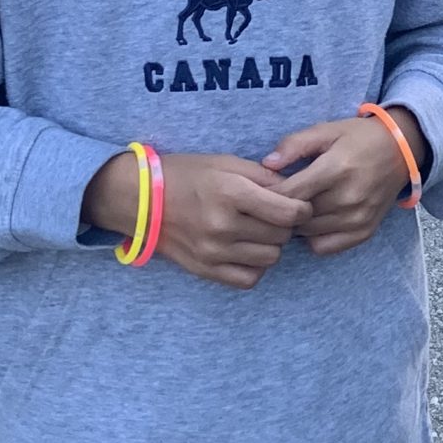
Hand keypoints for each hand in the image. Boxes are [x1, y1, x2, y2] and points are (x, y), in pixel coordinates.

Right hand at [82, 147, 308, 289]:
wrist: (141, 199)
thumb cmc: (186, 175)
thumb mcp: (226, 163)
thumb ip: (264, 177)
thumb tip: (295, 192)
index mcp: (231, 193)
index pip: (289, 213)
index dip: (302, 209)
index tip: (298, 205)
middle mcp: (223, 225)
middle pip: (281, 236)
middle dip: (284, 225)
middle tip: (273, 215)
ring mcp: (213, 251)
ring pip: (270, 258)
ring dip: (271, 245)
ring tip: (258, 231)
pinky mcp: (205, 269)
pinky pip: (249, 279)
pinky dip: (255, 266)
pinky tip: (247, 250)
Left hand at [262, 108, 428, 256]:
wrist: (402, 151)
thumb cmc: (359, 138)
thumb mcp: (326, 130)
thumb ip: (294, 144)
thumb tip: (267, 164)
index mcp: (336, 169)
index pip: (290, 193)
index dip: (269, 193)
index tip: (262, 188)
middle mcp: (348, 197)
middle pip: (295, 216)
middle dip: (279, 209)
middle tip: (273, 199)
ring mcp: (357, 218)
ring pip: (306, 233)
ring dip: (295, 224)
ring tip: (292, 207)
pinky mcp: (364, 231)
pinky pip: (324, 247)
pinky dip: (312, 237)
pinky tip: (313, 220)